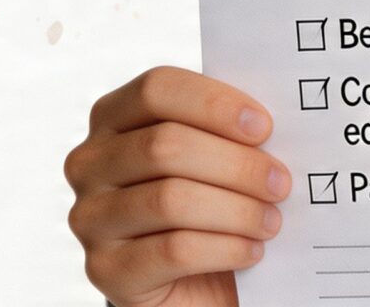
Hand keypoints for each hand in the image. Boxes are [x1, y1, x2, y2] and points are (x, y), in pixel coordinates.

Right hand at [62, 65, 290, 306]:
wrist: (187, 281)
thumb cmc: (203, 204)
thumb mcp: (208, 157)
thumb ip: (224, 132)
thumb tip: (267, 125)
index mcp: (112, 117)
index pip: (156, 89)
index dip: (213, 104)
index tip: (263, 127)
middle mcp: (89, 163)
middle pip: (165, 146)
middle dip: (236, 164)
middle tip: (280, 183)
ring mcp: (90, 218)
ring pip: (170, 200)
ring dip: (236, 210)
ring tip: (272, 221)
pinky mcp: (106, 269)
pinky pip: (174, 251)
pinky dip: (224, 248)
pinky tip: (251, 250)